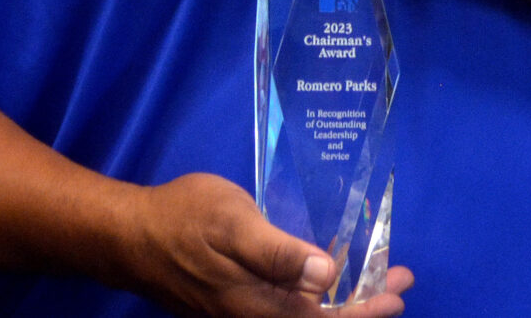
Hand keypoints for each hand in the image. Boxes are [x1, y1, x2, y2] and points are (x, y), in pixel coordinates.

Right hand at [122, 173, 413, 316]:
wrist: (128, 236)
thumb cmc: (182, 221)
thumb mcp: (232, 223)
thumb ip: (277, 252)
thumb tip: (324, 275)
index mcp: (259, 307)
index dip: (366, 310)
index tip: (398, 290)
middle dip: (366, 304)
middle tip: (402, 279)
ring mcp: (244, 313)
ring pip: (306, 316)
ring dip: (345, 301)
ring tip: (377, 278)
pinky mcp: (237, 303)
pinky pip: (289, 308)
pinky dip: (318, 296)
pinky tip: (328, 275)